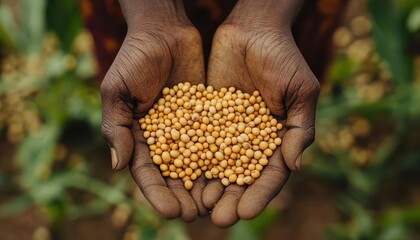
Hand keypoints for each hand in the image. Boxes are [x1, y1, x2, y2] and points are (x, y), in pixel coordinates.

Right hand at [100, 0, 207, 221]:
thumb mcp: (117, 90)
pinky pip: (217, 140)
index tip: (171, 211)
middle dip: (184, 197)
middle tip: (197, 216)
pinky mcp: (209, 116)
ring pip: (198, 163)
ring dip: (206, 185)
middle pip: (174, 175)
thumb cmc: (134, 58)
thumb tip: (117, 166)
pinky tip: (235, 174)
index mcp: (138, 137)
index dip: (157, 193)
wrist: (164, 30)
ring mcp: (188, 129)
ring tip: (216, 205)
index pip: (147, 173)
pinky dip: (224, 158)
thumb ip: (115, 127)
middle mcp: (165, 138)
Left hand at [203, 0, 319, 226]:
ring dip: (209, 187)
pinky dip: (191, 159)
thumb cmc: (284, 58)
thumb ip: (300, 129)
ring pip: (217, 165)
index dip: (259, 195)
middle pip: (241, 177)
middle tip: (218, 219)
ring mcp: (228, 130)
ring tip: (198, 207)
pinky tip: (181, 176)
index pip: (270, 174)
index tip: (245, 212)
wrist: (253, 29)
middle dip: (230, 198)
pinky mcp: (207, 117)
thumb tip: (294, 166)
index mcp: (277, 139)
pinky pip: (198, 141)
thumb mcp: (301, 91)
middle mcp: (251, 140)